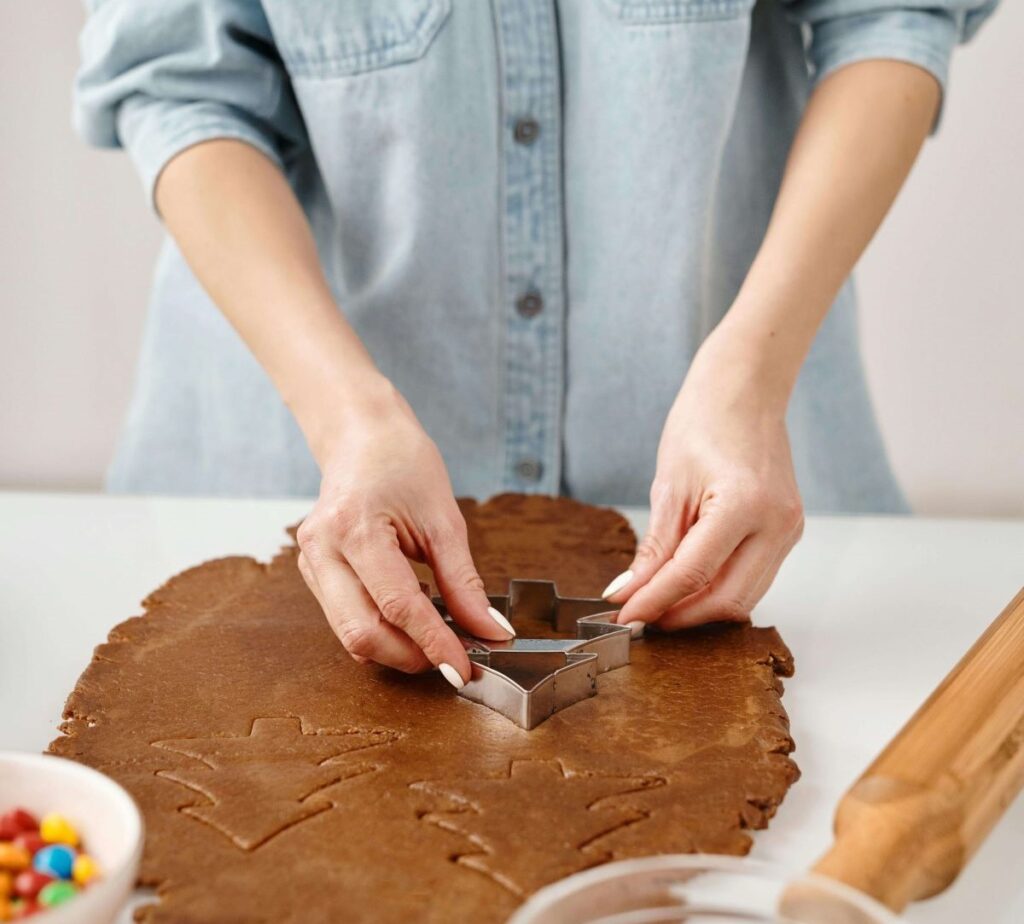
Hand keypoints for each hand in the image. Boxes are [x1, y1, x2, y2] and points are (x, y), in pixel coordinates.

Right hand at [295, 378, 513, 684]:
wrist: (362, 435)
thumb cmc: (402, 462)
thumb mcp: (444, 519)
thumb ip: (464, 583)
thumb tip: (490, 632)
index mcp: (354, 528)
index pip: (398, 606)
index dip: (435, 643)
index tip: (465, 667)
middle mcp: (322, 549)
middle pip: (363, 633)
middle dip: (412, 656)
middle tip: (454, 656)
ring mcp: (309, 562)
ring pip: (350, 634)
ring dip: (397, 646)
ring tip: (436, 629)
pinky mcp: (311, 572)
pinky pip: (345, 619)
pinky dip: (382, 628)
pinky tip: (410, 611)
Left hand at [606, 330, 803, 630]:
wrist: (746, 388)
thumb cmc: (704, 421)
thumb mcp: (668, 485)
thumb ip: (654, 548)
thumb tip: (628, 593)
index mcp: (743, 506)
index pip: (692, 575)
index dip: (654, 602)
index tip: (624, 618)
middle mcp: (776, 524)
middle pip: (727, 600)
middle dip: (681, 617)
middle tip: (641, 619)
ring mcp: (789, 530)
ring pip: (745, 597)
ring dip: (701, 608)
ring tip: (661, 605)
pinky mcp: (788, 530)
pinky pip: (755, 577)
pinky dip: (721, 588)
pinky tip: (690, 585)